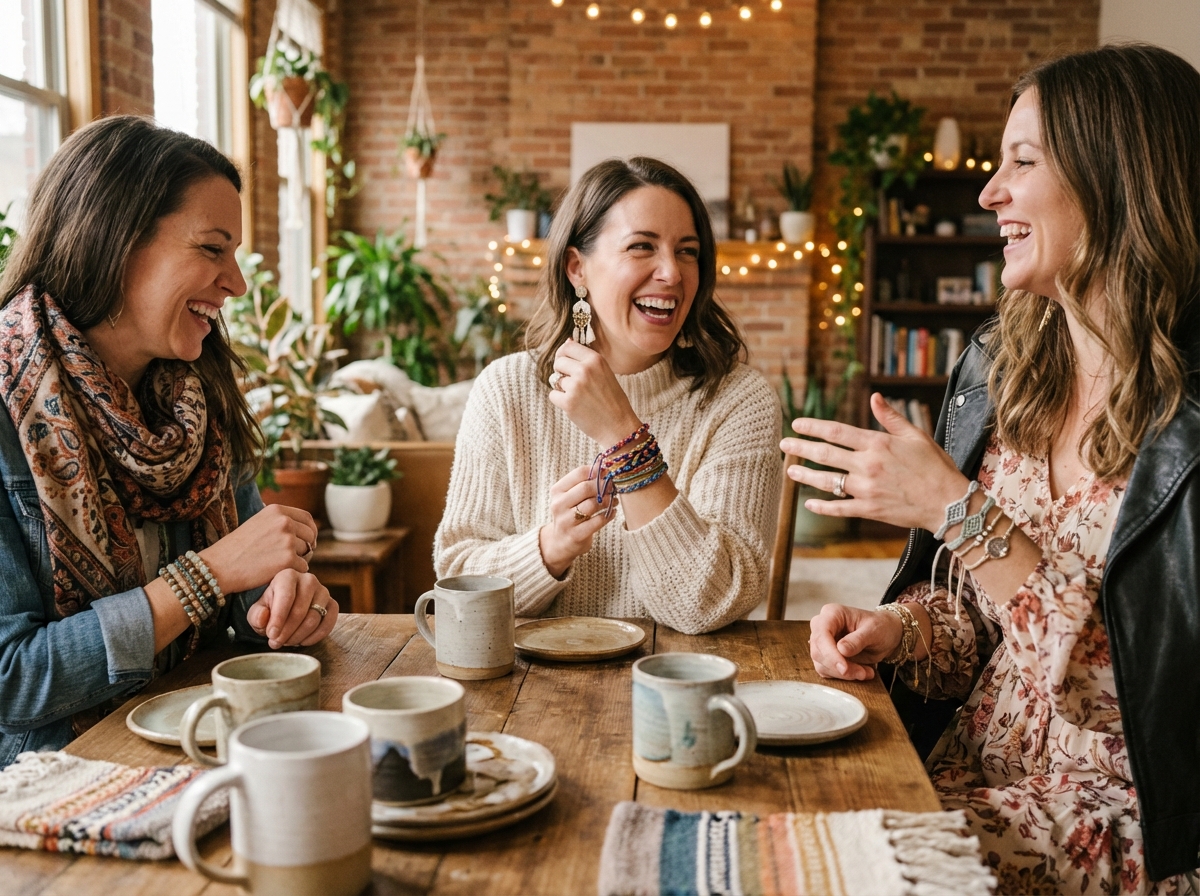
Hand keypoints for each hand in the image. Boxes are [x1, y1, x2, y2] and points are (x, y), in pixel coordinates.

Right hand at [198, 504, 316, 595]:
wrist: (217, 567)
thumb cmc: (236, 548)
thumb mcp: (258, 523)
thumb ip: (279, 522)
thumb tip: (305, 527)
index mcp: (277, 510)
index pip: (307, 518)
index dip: (310, 531)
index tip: (307, 541)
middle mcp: (284, 522)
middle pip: (310, 535)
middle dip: (306, 547)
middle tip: (293, 558)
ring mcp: (287, 540)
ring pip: (307, 552)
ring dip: (298, 560)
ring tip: (277, 564)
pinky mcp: (288, 560)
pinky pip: (303, 567)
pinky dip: (293, 573)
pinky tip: (276, 573)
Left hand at [246, 569, 337, 648]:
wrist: (286, 608)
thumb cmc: (270, 608)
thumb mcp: (257, 611)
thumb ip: (257, 614)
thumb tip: (264, 617)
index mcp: (287, 576)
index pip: (286, 597)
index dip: (278, 618)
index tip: (271, 635)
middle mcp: (308, 580)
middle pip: (300, 610)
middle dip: (287, 631)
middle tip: (276, 643)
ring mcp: (323, 592)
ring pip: (314, 618)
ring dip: (299, 636)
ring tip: (287, 642)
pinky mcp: (332, 604)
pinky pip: (329, 622)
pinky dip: (316, 636)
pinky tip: (303, 642)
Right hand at [538, 465, 618, 577]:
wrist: (559, 542)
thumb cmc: (569, 514)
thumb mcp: (570, 497)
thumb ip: (583, 482)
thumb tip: (604, 465)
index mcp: (557, 491)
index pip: (579, 473)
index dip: (598, 471)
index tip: (608, 473)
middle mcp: (558, 505)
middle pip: (586, 488)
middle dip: (604, 486)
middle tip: (614, 487)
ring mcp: (566, 521)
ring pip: (593, 504)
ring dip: (608, 500)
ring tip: (614, 500)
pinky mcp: (576, 535)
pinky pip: (598, 521)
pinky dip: (609, 515)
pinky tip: (612, 512)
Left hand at [548, 339, 642, 446]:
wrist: (619, 426)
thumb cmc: (612, 400)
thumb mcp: (605, 372)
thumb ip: (587, 359)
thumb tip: (567, 341)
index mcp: (596, 360)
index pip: (568, 347)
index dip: (563, 355)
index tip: (565, 363)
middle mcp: (585, 370)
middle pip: (558, 362)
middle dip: (561, 372)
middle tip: (573, 384)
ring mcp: (576, 386)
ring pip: (555, 380)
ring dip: (563, 388)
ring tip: (579, 397)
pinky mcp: (568, 402)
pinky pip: (553, 395)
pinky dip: (560, 401)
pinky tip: (575, 406)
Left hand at [780, 392, 969, 532]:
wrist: (948, 502)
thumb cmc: (934, 466)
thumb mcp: (915, 435)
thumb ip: (890, 417)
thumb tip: (873, 397)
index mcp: (877, 444)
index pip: (836, 432)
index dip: (813, 427)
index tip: (797, 424)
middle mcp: (867, 465)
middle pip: (825, 455)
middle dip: (800, 448)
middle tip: (784, 445)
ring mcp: (866, 489)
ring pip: (827, 482)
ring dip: (805, 476)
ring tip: (790, 471)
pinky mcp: (869, 510)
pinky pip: (839, 508)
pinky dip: (822, 507)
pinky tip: (809, 504)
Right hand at [808, 603, 902, 680]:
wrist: (885, 634)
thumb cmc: (880, 626)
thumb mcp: (874, 631)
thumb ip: (857, 640)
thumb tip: (841, 650)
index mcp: (832, 613)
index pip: (821, 634)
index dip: (830, 653)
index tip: (844, 668)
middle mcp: (822, 627)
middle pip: (818, 652)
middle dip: (839, 667)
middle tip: (862, 673)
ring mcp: (822, 642)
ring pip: (822, 664)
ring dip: (844, 674)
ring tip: (865, 672)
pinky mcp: (825, 656)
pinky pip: (827, 671)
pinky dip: (843, 676)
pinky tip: (860, 672)